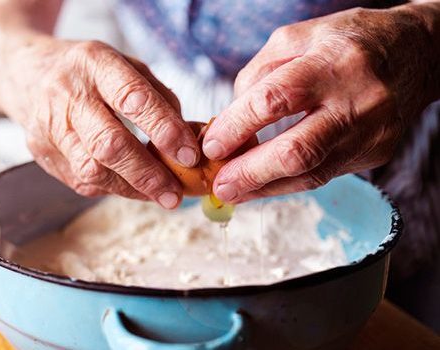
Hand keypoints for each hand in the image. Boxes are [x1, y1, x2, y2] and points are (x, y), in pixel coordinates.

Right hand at [0, 38, 199, 207]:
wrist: (27, 74)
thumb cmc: (87, 72)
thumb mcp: (124, 65)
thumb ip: (158, 97)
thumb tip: (188, 137)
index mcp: (94, 64)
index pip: (132, 99)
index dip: (164, 130)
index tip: (189, 154)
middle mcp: (67, 95)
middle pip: (109, 144)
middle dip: (147, 173)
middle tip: (175, 192)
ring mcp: (49, 127)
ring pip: (92, 170)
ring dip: (131, 188)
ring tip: (160, 195)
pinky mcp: (42, 153)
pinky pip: (81, 181)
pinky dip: (112, 188)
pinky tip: (132, 187)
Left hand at [202, 6, 439, 202]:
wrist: (415, 53)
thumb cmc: (345, 42)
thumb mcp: (296, 39)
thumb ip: (257, 76)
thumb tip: (228, 123)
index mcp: (333, 62)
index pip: (275, 100)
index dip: (237, 126)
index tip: (211, 144)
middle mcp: (357, 101)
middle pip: (298, 150)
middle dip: (251, 173)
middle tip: (219, 185)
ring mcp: (371, 132)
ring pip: (312, 174)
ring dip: (265, 188)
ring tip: (232, 192)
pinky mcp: (376, 153)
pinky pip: (324, 175)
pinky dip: (288, 183)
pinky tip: (262, 185)